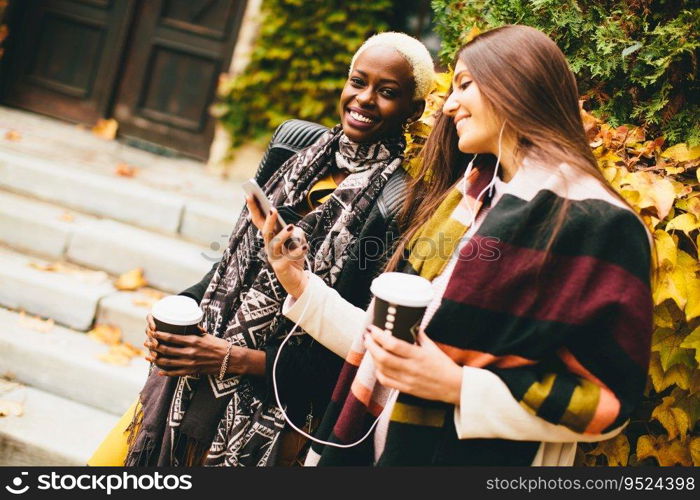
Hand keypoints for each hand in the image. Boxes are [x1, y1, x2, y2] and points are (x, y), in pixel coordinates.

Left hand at [143, 328, 264, 376]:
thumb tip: (186, 324)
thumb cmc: (219, 345)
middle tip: (146, 343)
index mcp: (193, 341)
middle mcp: (190, 352)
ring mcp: (190, 363)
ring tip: (148, 357)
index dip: (160, 335)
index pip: (172, 337)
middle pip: (167, 350)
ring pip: (168, 362)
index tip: (152, 332)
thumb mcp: (206, 335)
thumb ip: (195, 331)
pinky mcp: (193, 371)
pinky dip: (166, 373)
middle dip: (154, 346)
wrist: (230, 359)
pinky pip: (176, 373)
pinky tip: (159, 371)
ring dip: (156, 359)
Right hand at [245, 195, 308, 298]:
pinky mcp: (280, 268)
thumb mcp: (298, 241)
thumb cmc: (295, 257)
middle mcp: (268, 247)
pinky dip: (296, 251)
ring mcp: (273, 258)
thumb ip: (297, 232)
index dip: (253, 209)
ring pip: (274, 244)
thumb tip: (293, 230)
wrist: (297, 280)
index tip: (249, 195)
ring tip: (291, 226)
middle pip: (265, 232)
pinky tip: (304, 246)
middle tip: (272, 209)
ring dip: (282, 234)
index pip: (259, 221)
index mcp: (270, 238)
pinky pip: (287, 258)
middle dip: (268, 220)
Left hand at [364, 325, 462, 404]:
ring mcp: (407, 380)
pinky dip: (378, 372)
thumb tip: (410, 324)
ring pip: (381, 369)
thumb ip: (420, 336)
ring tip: (371, 347)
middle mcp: (411, 368)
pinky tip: (378, 364)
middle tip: (367, 337)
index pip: (393, 344)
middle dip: (370, 345)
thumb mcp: (433, 347)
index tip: (372, 328)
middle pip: (383, 357)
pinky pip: (386, 381)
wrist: (454, 387)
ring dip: (372, 357)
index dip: (379, 336)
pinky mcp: (406, 389)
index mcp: (418, 355)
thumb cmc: (444, 365)